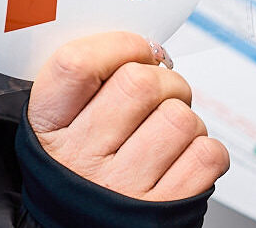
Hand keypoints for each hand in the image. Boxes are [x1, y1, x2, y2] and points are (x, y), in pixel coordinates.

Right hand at [27, 32, 228, 200]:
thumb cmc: (82, 173)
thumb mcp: (63, 126)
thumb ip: (92, 83)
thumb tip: (147, 49)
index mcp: (49, 130)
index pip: (76, 64)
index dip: (118, 45)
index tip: (135, 50)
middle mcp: (81, 161)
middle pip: (140, 83)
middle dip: (164, 79)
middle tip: (160, 94)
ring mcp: (123, 188)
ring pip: (180, 117)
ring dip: (185, 119)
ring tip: (167, 134)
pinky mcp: (163, 211)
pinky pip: (206, 154)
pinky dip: (204, 151)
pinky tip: (181, 159)